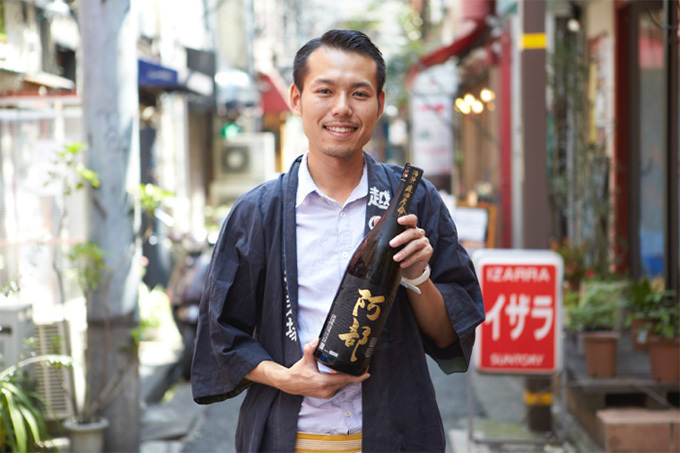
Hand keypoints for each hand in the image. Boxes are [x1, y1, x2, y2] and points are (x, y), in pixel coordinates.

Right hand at [247, 338, 369, 398]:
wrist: (289, 384)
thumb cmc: (297, 372)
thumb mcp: (305, 359)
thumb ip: (310, 348)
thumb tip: (318, 340)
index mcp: (323, 382)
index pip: (344, 379)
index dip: (357, 377)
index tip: (367, 373)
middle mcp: (326, 390)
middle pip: (346, 381)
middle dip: (355, 374)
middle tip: (364, 365)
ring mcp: (326, 394)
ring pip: (342, 384)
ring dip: (347, 377)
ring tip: (352, 368)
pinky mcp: (326, 394)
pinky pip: (338, 386)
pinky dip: (341, 379)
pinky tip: (340, 372)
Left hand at [376, 214, 431, 279]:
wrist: (407, 268)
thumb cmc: (398, 251)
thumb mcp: (390, 240)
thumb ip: (385, 229)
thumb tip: (376, 219)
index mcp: (410, 227)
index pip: (412, 219)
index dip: (407, 218)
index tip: (399, 220)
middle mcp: (419, 233)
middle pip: (412, 232)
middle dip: (401, 238)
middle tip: (391, 244)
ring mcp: (424, 242)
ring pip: (415, 244)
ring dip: (404, 252)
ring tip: (395, 258)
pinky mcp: (428, 251)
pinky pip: (419, 255)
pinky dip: (409, 260)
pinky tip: (402, 264)